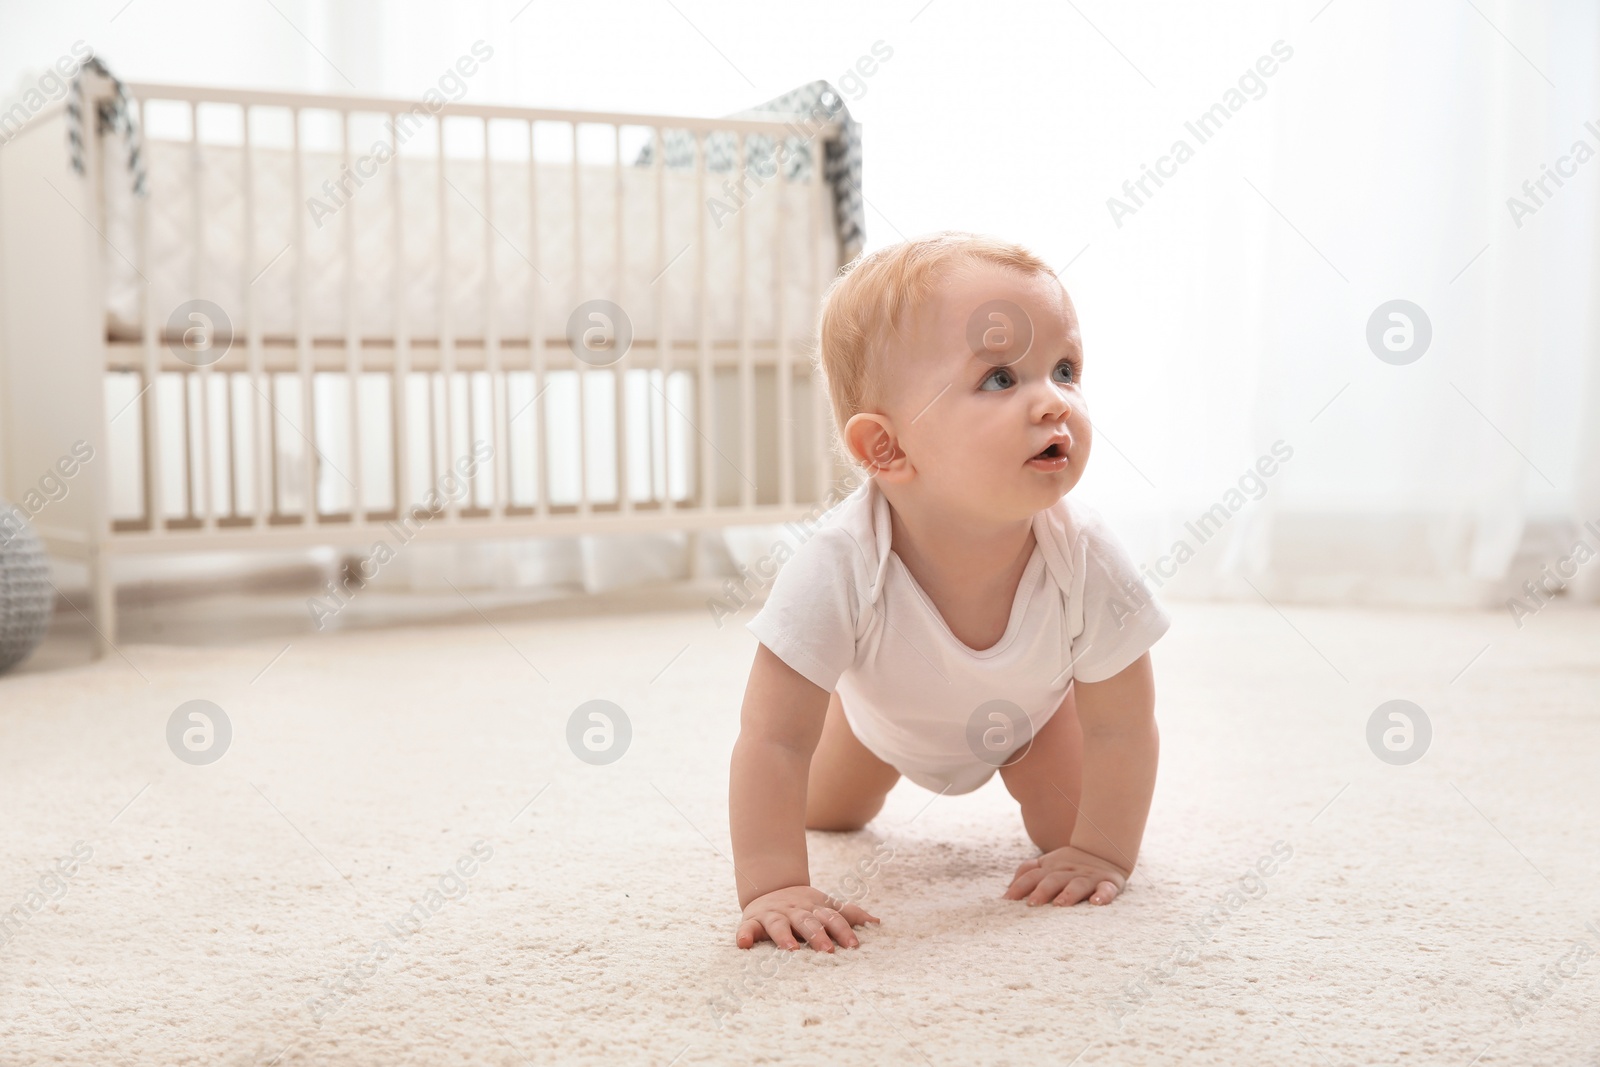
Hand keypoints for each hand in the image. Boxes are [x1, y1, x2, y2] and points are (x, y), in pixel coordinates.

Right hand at [736, 885, 879, 951]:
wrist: (769, 887)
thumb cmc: (803, 906)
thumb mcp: (824, 906)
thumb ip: (848, 914)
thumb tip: (877, 922)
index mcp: (814, 909)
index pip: (831, 917)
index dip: (843, 930)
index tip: (854, 945)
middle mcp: (795, 911)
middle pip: (807, 922)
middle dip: (818, 936)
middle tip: (827, 952)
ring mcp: (773, 915)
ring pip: (779, 924)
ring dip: (784, 936)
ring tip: (791, 950)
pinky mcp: (752, 921)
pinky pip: (747, 928)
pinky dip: (744, 935)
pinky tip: (743, 944)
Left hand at [1003, 844, 1128, 906]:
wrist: (1105, 851)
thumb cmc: (1069, 865)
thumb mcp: (1047, 864)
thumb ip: (1026, 873)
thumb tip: (1006, 892)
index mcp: (1051, 868)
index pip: (1031, 875)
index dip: (1019, 887)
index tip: (1007, 901)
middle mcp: (1068, 872)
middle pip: (1052, 879)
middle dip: (1041, 891)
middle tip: (1032, 905)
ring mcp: (1088, 877)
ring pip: (1077, 885)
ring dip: (1068, 894)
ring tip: (1060, 904)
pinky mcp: (1108, 883)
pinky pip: (1107, 889)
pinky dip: (1103, 895)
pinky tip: (1097, 903)